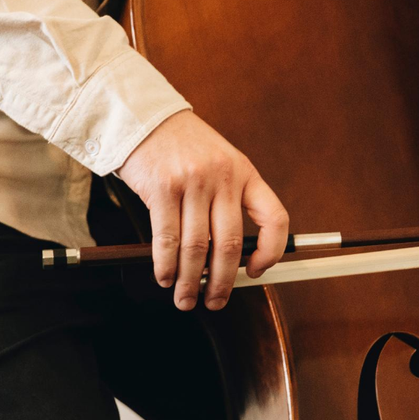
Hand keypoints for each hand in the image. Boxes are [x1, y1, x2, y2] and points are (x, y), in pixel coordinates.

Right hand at [116, 111, 289, 311]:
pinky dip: (165, 265)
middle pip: (229, 244)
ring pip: (196, 247)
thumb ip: (227, 202)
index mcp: (245, 173)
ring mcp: (192, 182)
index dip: (271, 251)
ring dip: (189, 281)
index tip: (255, 271)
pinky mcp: (162, 188)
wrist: (144, 118)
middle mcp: (223, 177)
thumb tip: (228, 259)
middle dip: (221, 282)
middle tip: (214, 301)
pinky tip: (164, 276)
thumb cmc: (182, 149)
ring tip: (184, 297)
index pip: (274, 218)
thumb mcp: (219, 165)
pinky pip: (166, 239)